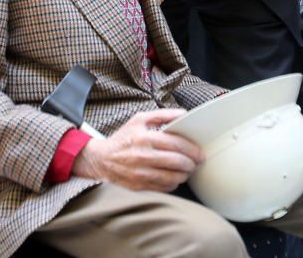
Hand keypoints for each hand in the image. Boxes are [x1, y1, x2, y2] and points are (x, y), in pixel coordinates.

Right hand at [72, 109, 204, 191]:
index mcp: (145, 137)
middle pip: (177, 162)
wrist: (103, 159)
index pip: (176, 144)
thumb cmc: (124, 137)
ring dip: (184, 174)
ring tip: (186, 169)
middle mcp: (143, 156)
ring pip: (172, 177)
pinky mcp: (140, 186)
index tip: (199, 152)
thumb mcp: (140, 119)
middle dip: (191, 163)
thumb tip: (183, 114)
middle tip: (196, 162)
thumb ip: (163, 115)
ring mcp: (141, 173)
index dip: (192, 149)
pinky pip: (164, 187)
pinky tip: (174, 176)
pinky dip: (173, 183)